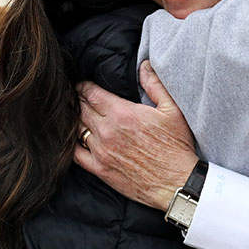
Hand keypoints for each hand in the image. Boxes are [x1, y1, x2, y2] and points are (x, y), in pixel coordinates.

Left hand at [74, 60, 198, 210]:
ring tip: (75, 115)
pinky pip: (76, 154)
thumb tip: (143, 65)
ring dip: (74, 120)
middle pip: (81, 109)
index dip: (84, 87)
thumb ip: (155, 85)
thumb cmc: (176, 146)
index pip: (92, 93)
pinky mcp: (100, 169)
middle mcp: (107, 131)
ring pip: (76, 129)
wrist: (176, 183)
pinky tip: (75, 139)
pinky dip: (71, 143)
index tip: (82, 85)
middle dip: (78, 101)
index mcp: (122, 113)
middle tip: (76, 97)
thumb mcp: (172, 110)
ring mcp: (101, 151)